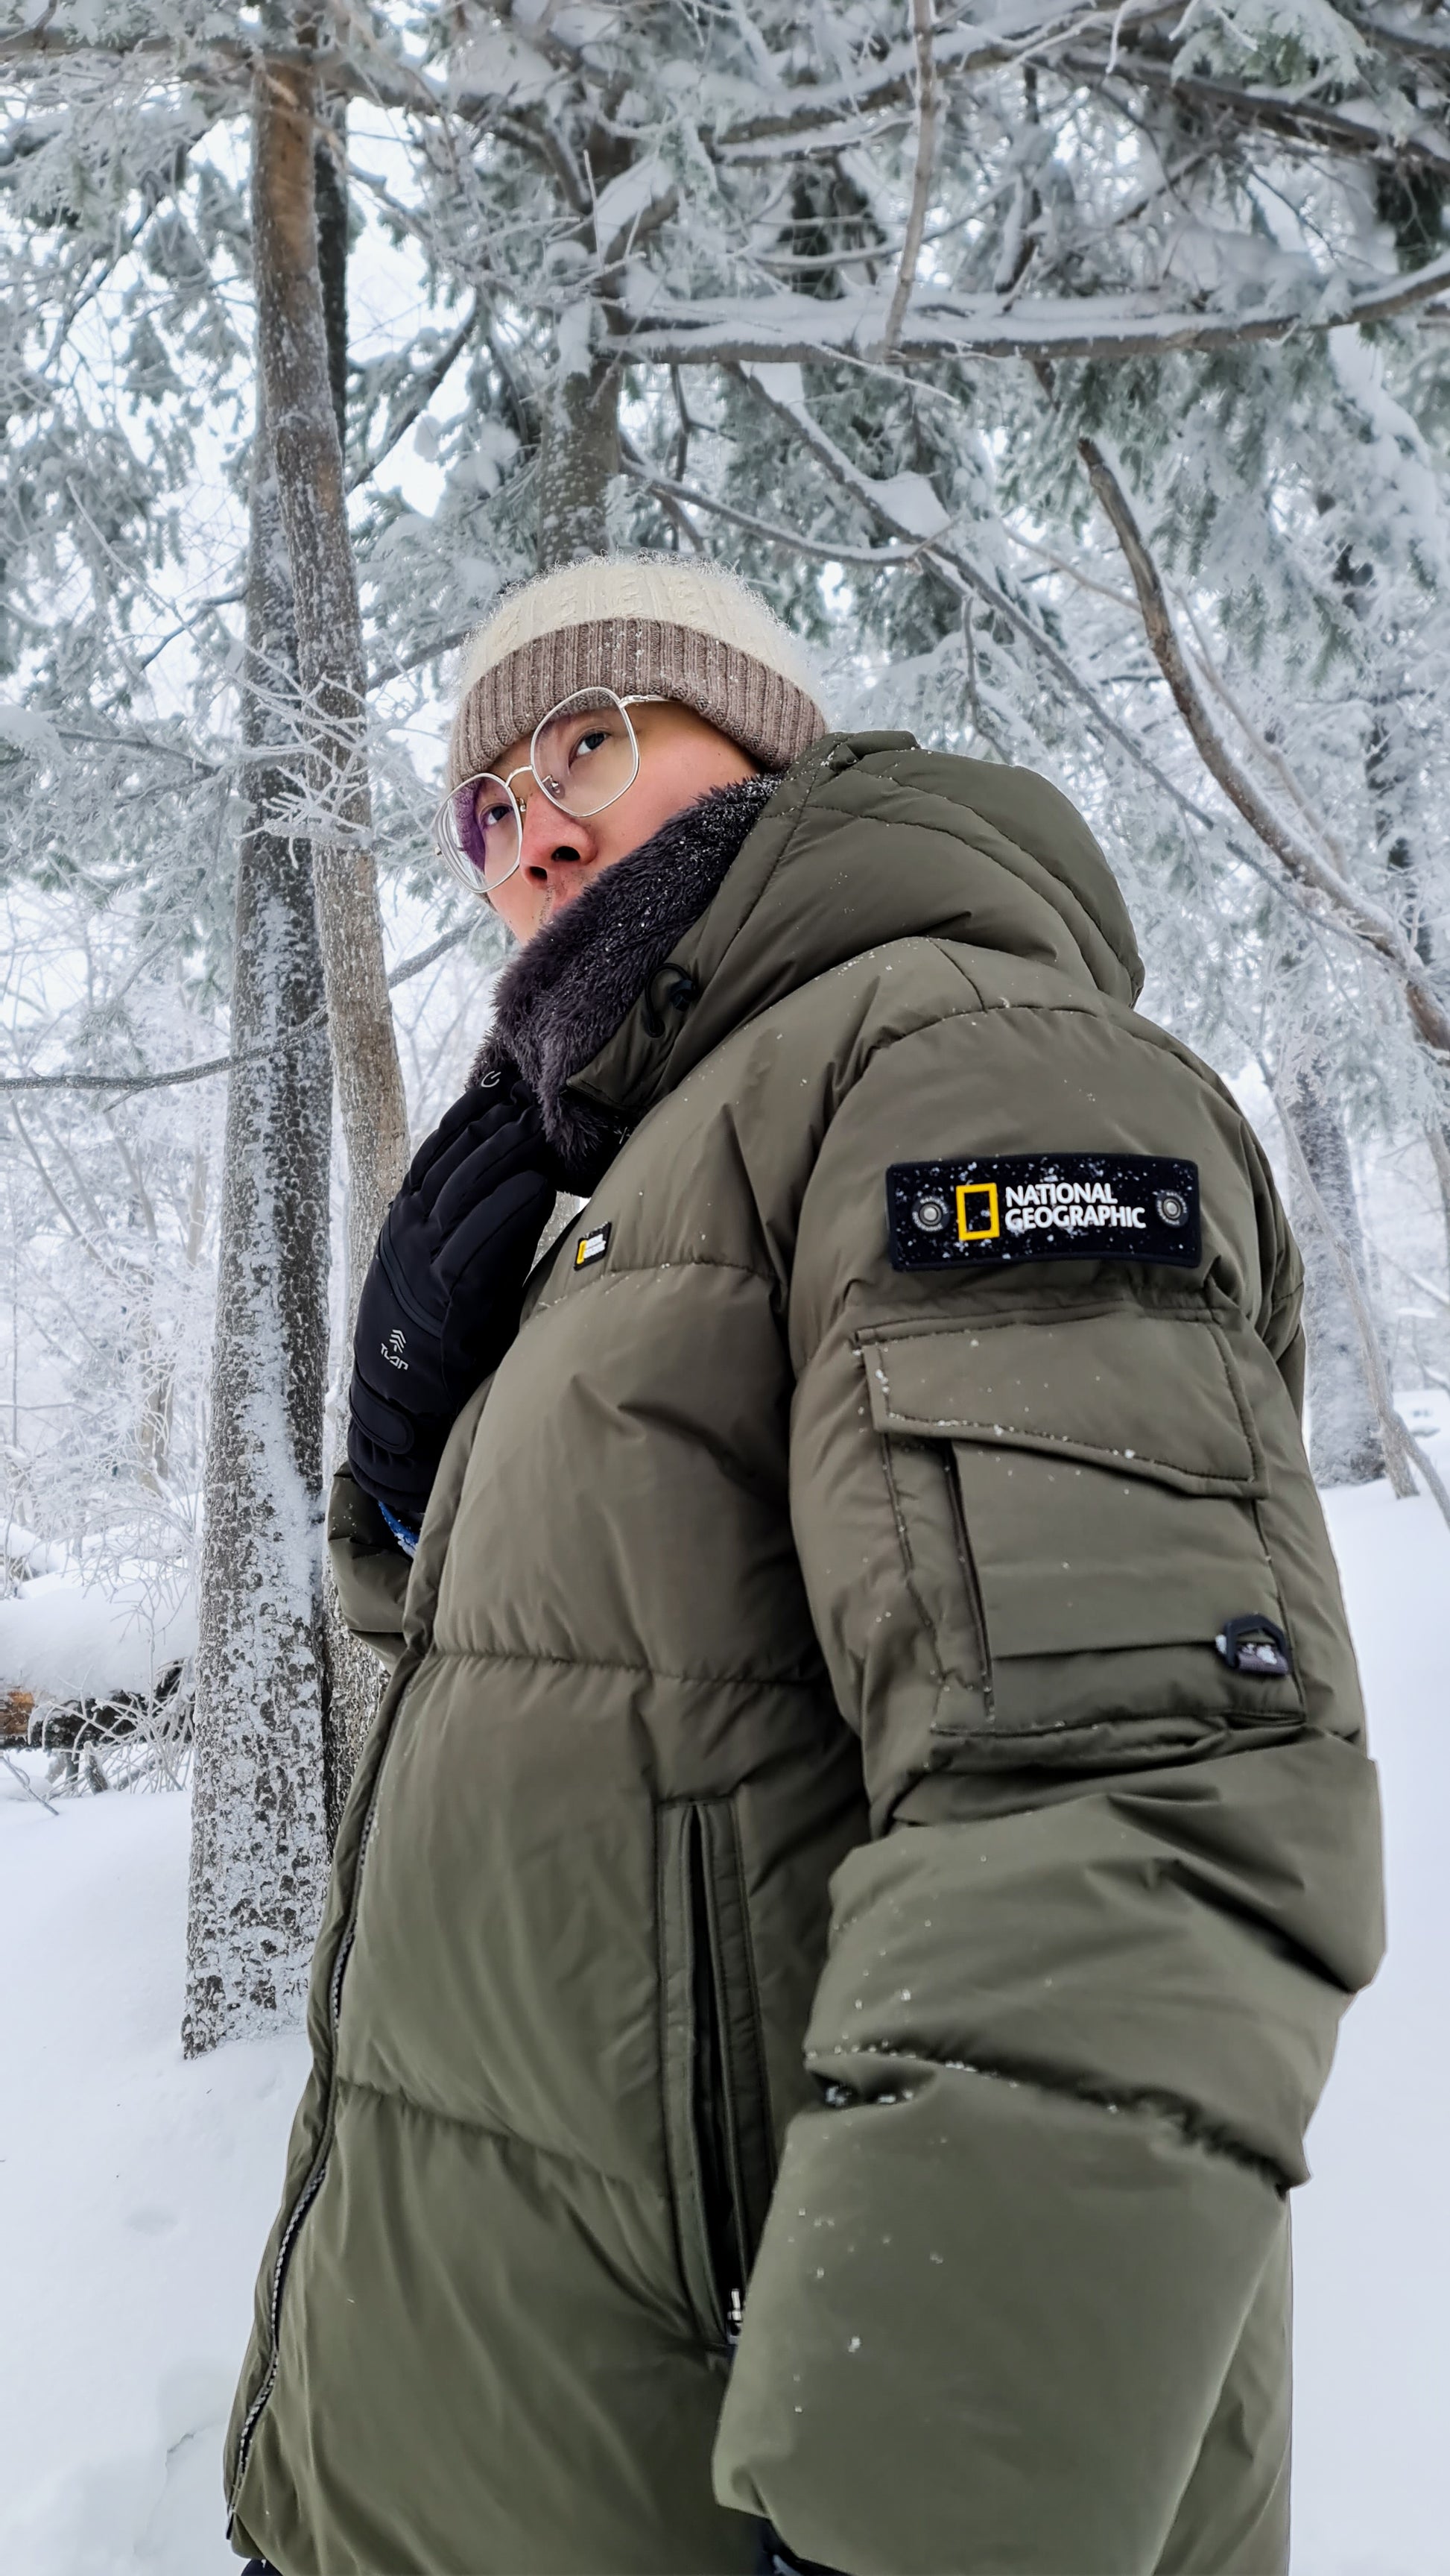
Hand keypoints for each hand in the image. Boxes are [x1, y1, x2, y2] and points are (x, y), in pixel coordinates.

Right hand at [347, 1072, 554, 1529]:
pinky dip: (507, 1211)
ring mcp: (421, 1266)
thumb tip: (526, 1181)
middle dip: (488, 1128)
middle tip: (527, 1099)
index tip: (498, 1087)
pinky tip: (539, 1185)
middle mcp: (405, 1238)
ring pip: (460, 1194)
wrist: (403, 1408)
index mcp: (402, 1226)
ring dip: (500, 1158)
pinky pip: (477, 1244)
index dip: (464, 1119)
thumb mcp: (447, 1270)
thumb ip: (478, 1229)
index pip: (432, 1156)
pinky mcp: (445, 1299)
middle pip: (447, 1164)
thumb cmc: (437, 1339)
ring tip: (535, 1130)